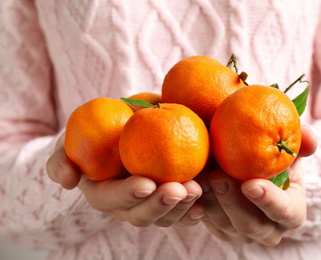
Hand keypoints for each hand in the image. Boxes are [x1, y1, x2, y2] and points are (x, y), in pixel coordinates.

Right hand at [46, 133, 205, 226]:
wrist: (129, 126)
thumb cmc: (101, 129)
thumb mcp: (76, 137)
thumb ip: (64, 157)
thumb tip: (68, 181)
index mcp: (103, 192)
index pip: (111, 198)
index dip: (127, 194)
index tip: (145, 183)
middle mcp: (127, 205)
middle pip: (141, 215)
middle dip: (159, 205)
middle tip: (178, 190)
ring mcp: (150, 205)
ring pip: (165, 217)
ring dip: (181, 208)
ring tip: (197, 190)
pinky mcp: (171, 201)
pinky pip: (183, 212)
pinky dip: (194, 211)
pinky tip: (206, 203)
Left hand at [197, 125, 316, 244]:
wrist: (250, 173)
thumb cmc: (274, 160)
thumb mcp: (289, 150)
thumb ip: (300, 141)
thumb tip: (309, 135)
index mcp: (291, 212)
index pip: (285, 212)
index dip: (269, 200)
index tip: (250, 183)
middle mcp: (268, 229)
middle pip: (249, 224)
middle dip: (232, 201)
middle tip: (217, 176)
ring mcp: (241, 233)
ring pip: (222, 224)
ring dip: (210, 200)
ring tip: (199, 175)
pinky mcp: (220, 230)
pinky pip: (205, 222)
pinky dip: (196, 204)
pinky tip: (189, 184)